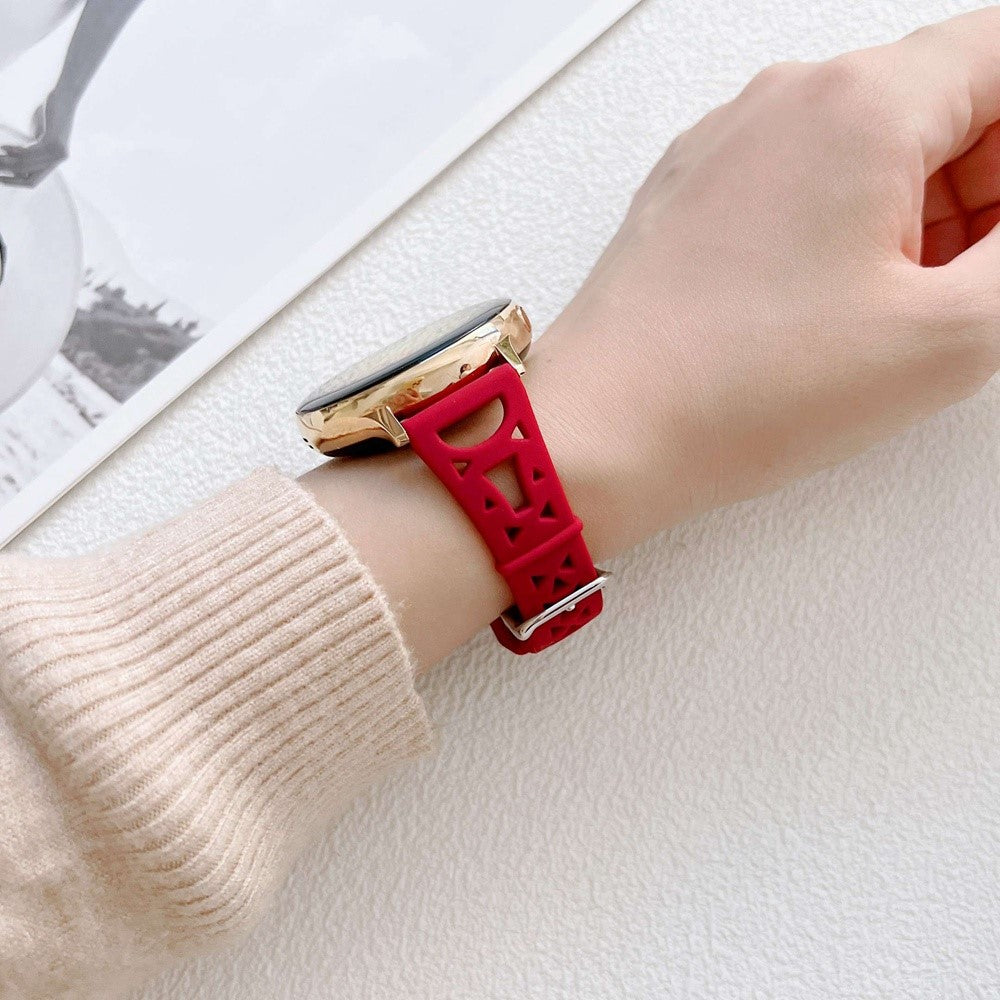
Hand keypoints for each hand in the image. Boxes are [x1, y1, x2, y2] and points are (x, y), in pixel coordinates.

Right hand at [0, 99, 69, 187]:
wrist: (65, 97)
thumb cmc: (50, 112)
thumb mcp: (38, 132)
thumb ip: (30, 145)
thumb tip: (13, 153)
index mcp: (54, 160)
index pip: (32, 180)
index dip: (15, 182)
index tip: (0, 179)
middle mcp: (57, 160)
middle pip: (28, 177)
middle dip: (8, 173)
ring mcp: (57, 153)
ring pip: (27, 165)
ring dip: (7, 162)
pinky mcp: (54, 143)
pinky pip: (31, 153)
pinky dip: (16, 152)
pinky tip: (3, 148)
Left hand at [532, 7, 999, 554]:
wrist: (600, 434)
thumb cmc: (739, 392)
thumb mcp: (947, 334)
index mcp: (863, 103)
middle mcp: (786, 100)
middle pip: (944, 99)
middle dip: (986, 187)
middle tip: (975, 281)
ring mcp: (728, 145)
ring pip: (869, 144)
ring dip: (919, 212)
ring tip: (903, 309)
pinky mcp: (694, 194)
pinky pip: (800, 180)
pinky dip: (846, 225)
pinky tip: (835, 304)